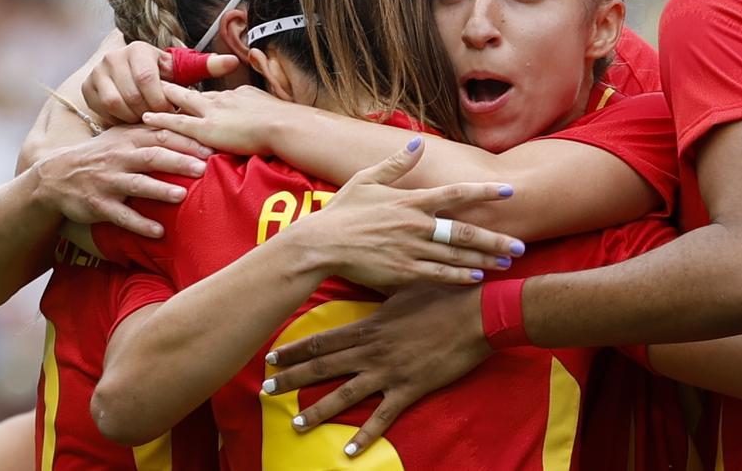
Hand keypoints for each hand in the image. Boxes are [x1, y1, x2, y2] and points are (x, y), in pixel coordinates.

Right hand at [33, 126, 211, 237]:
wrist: (56, 177)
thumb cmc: (101, 155)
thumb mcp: (121, 136)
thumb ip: (151, 130)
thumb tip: (190, 123)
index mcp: (128, 139)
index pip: (161, 135)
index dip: (186, 141)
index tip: (211, 147)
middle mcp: (119, 158)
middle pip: (152, 157)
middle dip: (178, 162)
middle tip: (203, 168)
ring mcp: (107, 182)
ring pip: (136, 185)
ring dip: (160, 190)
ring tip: (182, 196)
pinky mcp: (98, 205)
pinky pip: (121, 216)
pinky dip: (140, 224)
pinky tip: (159, 231)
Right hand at [82, 42, 239, 125]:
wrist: (127, 81)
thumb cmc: (161, 79)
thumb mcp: (181, 72)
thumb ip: (206, 66)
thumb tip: (234, 61)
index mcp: (139, 49)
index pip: (148, 78)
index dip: (161, 100)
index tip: (173, 112)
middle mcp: (114, 57)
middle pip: (132, 94)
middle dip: (151, 112)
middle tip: (163, 123)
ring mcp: (97, 72)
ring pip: (117, 104)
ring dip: (135, 119)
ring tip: (149, 124)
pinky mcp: (87, 89)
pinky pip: (104, 112)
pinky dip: (120, 121)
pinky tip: (132, 124)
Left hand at [142, 83, 293, 154]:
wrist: (283, 125)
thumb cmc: (285, 121)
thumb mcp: (274, 108)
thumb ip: (263, 111)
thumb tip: (267, 114)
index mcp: (238, 95)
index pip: (214, 95)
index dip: (200, 96)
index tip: (190, 93)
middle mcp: (222, 99)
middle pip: (193, 93)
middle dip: (174, 89)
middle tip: (157, 84)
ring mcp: (212, 113)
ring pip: (180, 102)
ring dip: (162, 99)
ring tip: (144, 96)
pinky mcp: (206, 129)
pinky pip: (177, 123)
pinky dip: (161, 119)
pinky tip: (146, 118)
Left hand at [264, 284, 491, 456]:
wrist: (476, 313)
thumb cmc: (443, 295)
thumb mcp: (405, 291)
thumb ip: (381, 300)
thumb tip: (365, 296)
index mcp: (370, 325)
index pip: (324, 339)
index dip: (295, 349)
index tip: (271, 357)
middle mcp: (373, 350)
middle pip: (324, 366)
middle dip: (292, 378)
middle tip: (266, 389)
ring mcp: (389, 371)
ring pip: (345, 394)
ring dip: (318, 410)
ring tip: (296, 424)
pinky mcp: (409, 388)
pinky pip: (382, 417)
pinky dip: (365, 435)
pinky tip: (349, 451)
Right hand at [286, 136, 523, 289]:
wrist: (319, 246)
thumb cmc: (342, 212)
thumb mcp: (367, 180)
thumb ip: (396, 163)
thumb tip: (417, 142)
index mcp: (411, 201)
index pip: (456, 194)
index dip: (484, 192)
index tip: (509, 190)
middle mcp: (416, 226)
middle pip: (464, 231)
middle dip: (495, 238)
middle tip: (521, 244)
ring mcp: (411, 251)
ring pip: (456, 256)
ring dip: (484, 259)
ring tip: (507, 262)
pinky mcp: (403, 273)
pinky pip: (438, 275)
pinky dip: (459, 276)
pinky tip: (477, 277)